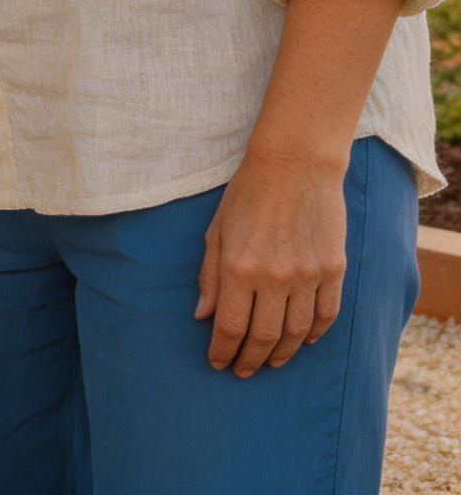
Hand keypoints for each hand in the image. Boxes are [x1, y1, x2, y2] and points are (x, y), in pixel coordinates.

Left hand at [196, 149, 346, 376]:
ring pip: (298, 332)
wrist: (296, 166)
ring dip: (283, 353)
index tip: (218, 364)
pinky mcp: (334, 269)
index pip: (230, 327)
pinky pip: (327, 314)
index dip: (222, 352)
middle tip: (242, 371)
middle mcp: (275, 277)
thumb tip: (203, 316)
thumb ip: (210, 276)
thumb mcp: (216, 232)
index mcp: (239, 268)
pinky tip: (305, 342)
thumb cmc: (247, 196)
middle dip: (250, 359)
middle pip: (263, 336)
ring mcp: (308, 275)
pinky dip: (316, 334)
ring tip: (270, 362)